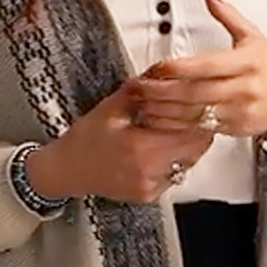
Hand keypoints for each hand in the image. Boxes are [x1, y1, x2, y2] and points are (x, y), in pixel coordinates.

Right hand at [24, 85, 213, 204]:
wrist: (66, 170)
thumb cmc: (84, 140)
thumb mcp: (111, 107)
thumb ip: (140, 90)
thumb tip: (162, 72)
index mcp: (141, 150)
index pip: (191, 136)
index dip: (200, 118)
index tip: (199, 105)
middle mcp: (149, 173)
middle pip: (195, 150)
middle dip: (197, 130)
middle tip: (192, 114)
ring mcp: (150, 187)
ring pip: (187, 163)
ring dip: (188, 145)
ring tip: (174, 128)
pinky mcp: (149, 194)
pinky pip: (175, 174)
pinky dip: (174, 159)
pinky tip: (160, 146)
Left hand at [125, 0, 266, 139]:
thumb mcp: (254, 36)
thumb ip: (228, 15)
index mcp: (248, 62)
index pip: (207, 66)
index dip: (179, 68)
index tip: (156, 66)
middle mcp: (243, 89)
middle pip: (195, 92)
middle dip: (162, 91)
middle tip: (137, 86)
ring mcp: (237, 112)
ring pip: (193, 114)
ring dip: (162, 110)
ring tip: (139, 102)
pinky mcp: (232, 130)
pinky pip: (197, 129)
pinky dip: (173, 125)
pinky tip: (155, 118)